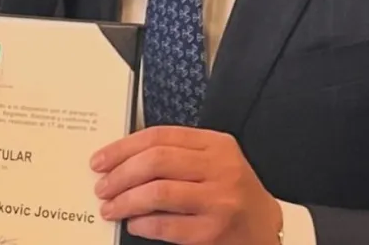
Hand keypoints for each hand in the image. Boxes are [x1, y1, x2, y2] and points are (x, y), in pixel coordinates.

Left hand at [90, 126, 281, 244]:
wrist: (268, 230)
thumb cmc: (231, 192)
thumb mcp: (213, 161)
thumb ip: (176, 154)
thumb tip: (120, 161)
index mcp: (216, 144)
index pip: (159, 136)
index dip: (123, 148)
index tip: (100, 160)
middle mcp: (221, 169)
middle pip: (156, 162)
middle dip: (120, 175)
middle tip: (102, 186)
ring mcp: (220, 201)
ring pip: (159, 193)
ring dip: (126, 201)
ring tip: (110, 207)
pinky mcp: (216, 233)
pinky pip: (168, 226)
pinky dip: (144, 224)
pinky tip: (134, 224)